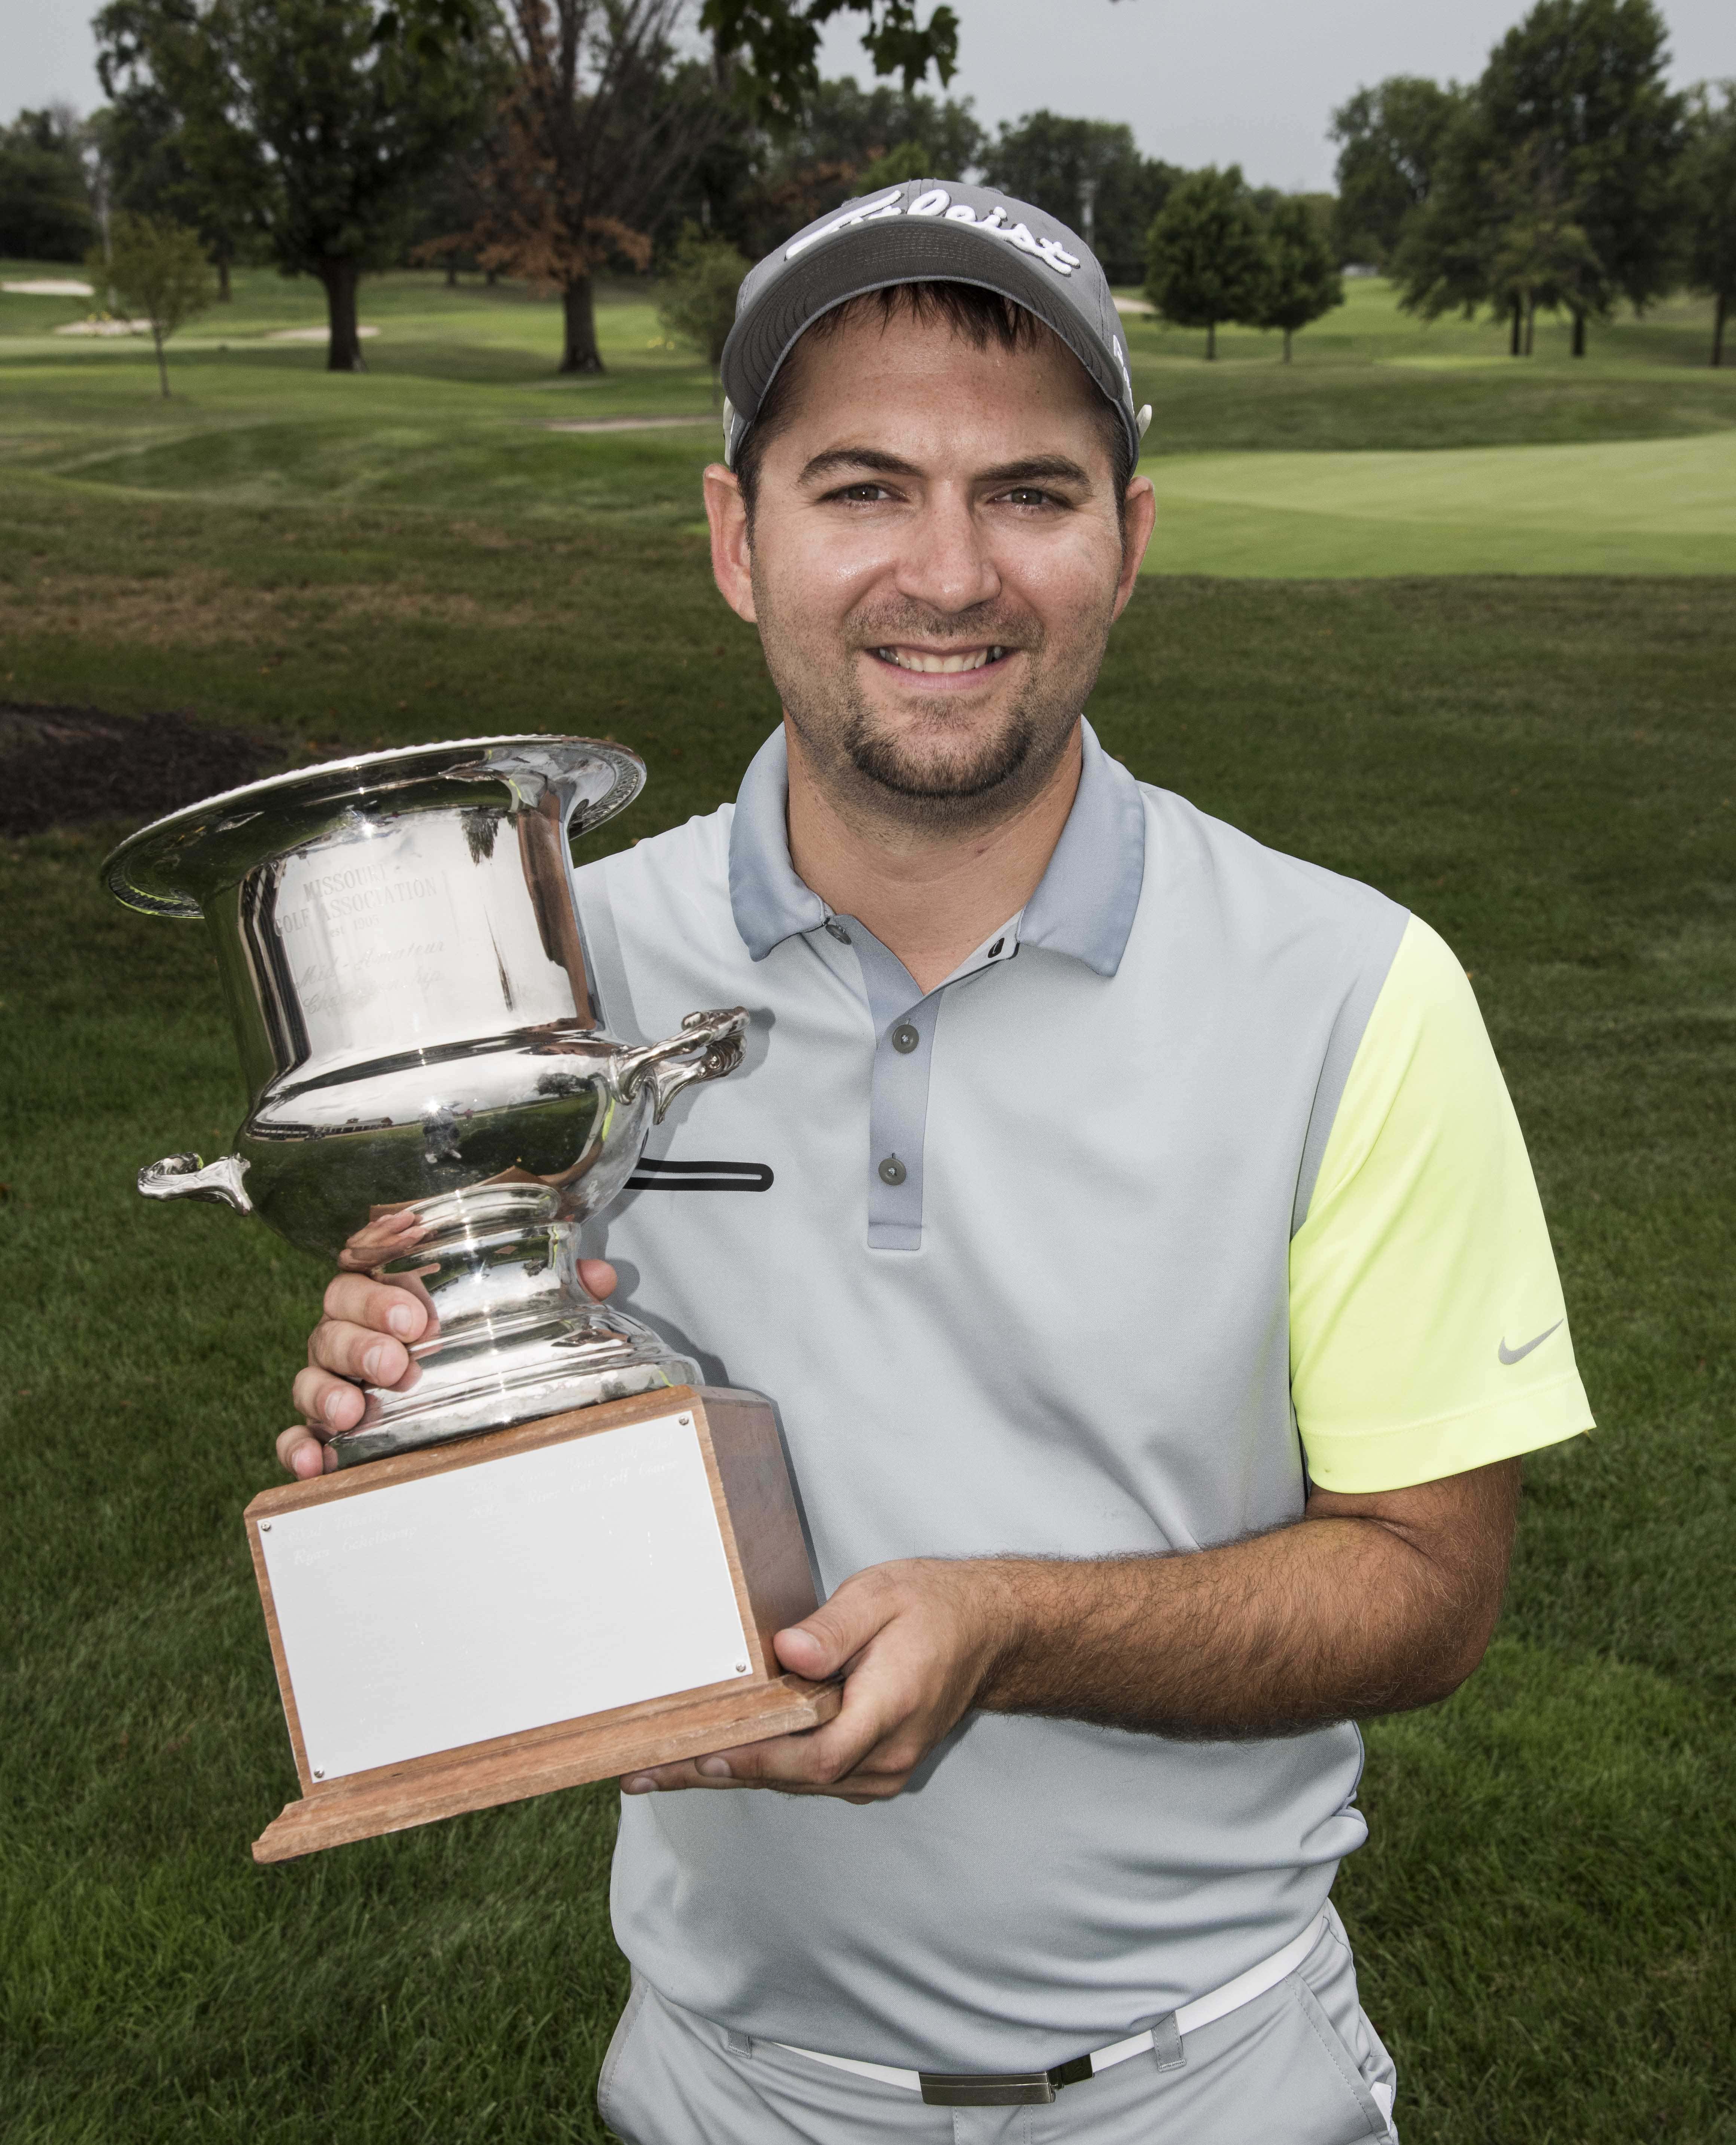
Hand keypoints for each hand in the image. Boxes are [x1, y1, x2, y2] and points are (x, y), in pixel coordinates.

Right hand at [276, 1217, 617, 1479]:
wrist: (463, 1395)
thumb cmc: (469, 1342)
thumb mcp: (512, 1316)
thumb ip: (551, 1292)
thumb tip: (599, 1276)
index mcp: (389, 1297)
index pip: (364, 1277)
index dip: (381, 1296)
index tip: (415, 1320)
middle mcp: (353, 1334)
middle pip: (332, 1325)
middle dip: (359, 1342)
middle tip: (395, 1364)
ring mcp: (335, 1380)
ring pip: (310, 1375)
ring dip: (326, 1393)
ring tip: (352, 1412)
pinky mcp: (321, 1428)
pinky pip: (295, 1433)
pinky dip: (297, 1446)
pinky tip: (311, 1463)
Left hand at [620, 1558, 1020, 1803]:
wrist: (986, 1632)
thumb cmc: (932, 1607)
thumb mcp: (882, 1596)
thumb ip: (834, 1628)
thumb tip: (787, 1653)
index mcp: (890, 1709)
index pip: (816, 1756)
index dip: (756, 1762)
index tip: (699, 1758)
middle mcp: (887, 1754)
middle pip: (794, 1778)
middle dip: (718, 1773)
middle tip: (645, 1772)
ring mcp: (884, 1768)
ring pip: (798, 1782)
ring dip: (734, 1774)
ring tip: (664, 1770)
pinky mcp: (875, 1767)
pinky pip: (812, 1776)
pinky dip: (766, 1768)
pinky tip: (721, 1758)